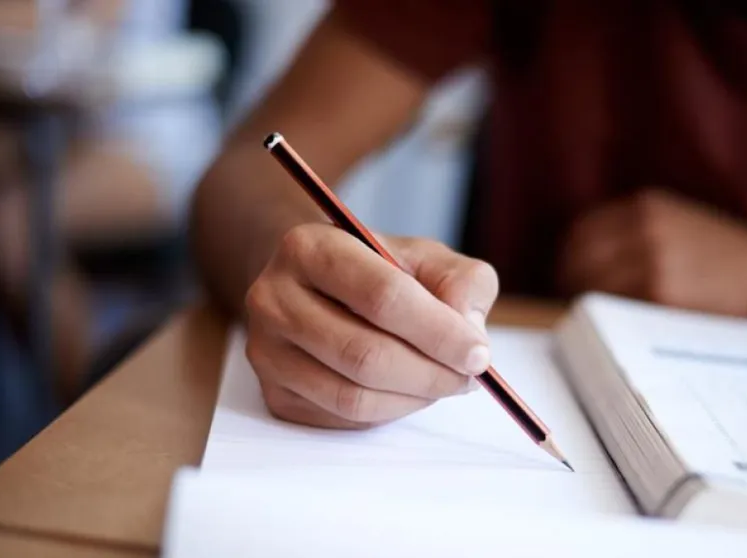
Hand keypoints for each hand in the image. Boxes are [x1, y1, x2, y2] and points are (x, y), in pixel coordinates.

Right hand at [245, 224, 497, 428]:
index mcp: (310, 247)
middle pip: (365, 354)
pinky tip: (408, 390)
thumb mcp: (427, 257)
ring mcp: (267, 350)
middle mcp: (274, 297)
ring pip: (353, 395)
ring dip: (413, 398)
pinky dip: (389, 411)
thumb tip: (469, 332)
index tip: (479, 354)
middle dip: (431, 373)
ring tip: (444, 382)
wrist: (319, 287)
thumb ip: (462, 282)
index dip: (438, 332)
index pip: (382, 296)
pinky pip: (342, 418)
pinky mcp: (274, 393)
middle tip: (469, 377)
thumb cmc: (379, 271)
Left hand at [557, 189, 746, 316]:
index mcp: (645, 207)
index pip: (580, 232)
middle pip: (578, 260)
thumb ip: (634, 232)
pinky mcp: (660, 295)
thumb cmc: (727, 256)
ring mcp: (650, 262)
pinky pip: (615, 309)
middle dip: (571, 284)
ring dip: (587, 305)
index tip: (567, 277)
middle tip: (575, 305)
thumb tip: (582, 261)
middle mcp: (643, 229)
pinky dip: (608, 319)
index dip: (569, 258)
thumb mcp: (679, 222)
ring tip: (596, 320)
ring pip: (592, 286)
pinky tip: (617, 328)